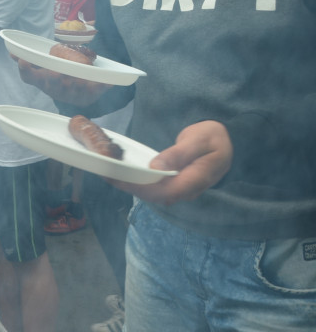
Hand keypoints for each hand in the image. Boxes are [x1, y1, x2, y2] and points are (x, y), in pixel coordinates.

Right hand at [13, 55, 109, 105]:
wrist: (79, 95)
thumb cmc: (59, 78)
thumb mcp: (44, 68)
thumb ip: (31, 59)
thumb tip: (11, 50)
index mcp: (43, 81)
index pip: (29, 77)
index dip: (25, 70)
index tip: (23, 62)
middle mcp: (55, 89)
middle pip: (53, 84)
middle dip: (54, 79)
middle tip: (56, 73)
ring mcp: (71, 94)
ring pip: (73, 89)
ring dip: (77, 84)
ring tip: (81, 79)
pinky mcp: (88, 97)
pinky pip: (96, 92)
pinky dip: (102, 87)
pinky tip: (110, 83)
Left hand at [109, 120, 231, 204]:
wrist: (225, 140)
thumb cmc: (212, 136)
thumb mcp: (198, 140)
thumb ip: (179, 154)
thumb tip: (157, 169)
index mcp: (197, 179)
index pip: (166, 191)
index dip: (142, 188)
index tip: (120, 179)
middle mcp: (188, 189)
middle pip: (155, 195)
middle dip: (129, 187)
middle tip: (106, 174)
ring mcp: (182, 189)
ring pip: (153, 194)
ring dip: (130, 186)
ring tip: (108, 174)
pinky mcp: (174, 185)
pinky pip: (154, 188)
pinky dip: (137, 182)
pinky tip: (121, 174)